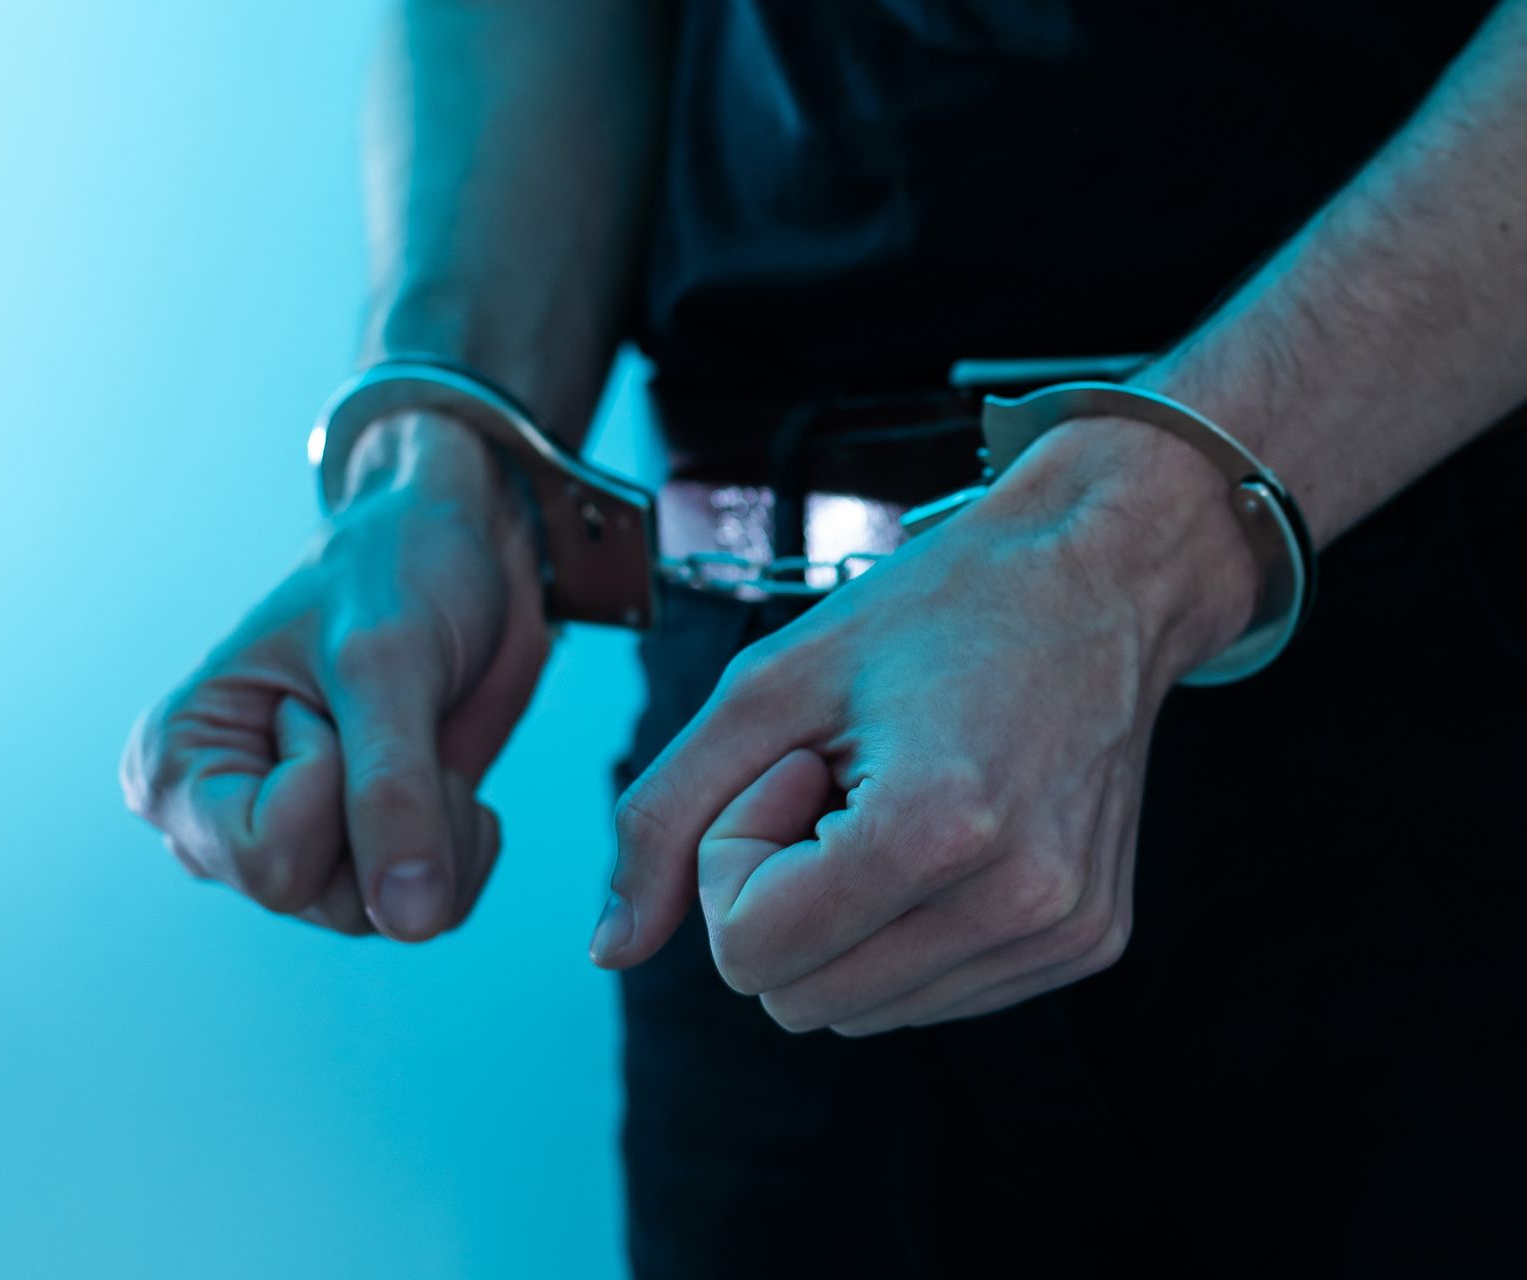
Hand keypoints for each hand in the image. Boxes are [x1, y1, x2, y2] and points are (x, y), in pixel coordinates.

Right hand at [121, 411, 549, 939]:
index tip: (323, 700)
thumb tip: (410, 922)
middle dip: (391, 810)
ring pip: (384, 914)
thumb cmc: (392, 570)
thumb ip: (392, 793)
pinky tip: (444, 770)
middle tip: (380, 714)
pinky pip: (431, 908)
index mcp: (175, 769)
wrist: (456, 546)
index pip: (267, 866)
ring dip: (435, 824)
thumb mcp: (385, 666)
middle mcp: (220, 826)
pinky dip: (464, 841)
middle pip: (327, 901)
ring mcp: (297, 849)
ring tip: (416, 735)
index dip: (332, 787)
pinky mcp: (364, 857)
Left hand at [590, 419, 1260, 1031]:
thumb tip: (610, 948)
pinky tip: (938, 834)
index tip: (794, 766)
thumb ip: (663, 817)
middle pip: (796, 1000)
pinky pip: (928, 999)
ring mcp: (1062, 935)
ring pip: (857, 1014)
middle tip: (836, 782)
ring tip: (892, 802)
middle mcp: (1017, 903)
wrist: (1097, 578)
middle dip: (780, 899)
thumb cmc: (928, 613)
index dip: (734, 857)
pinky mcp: (1087, 946)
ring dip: (839, 921)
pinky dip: (898, 933)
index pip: (748, 953)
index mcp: (935, 830)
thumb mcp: (763, 686)